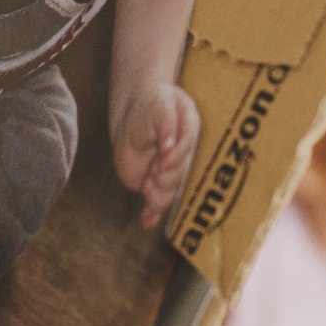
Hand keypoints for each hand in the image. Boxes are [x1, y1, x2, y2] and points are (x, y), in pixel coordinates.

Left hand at [112, 81, 199, 230]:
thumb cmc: (152, 103)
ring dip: (157, 196)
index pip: (187, 153)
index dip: (175, 159)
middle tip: (153, 167)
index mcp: (191, 136)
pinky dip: (151, 214)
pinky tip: (147, 222)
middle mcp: (182, 158)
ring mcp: (168, 172)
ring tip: (147, 183)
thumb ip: (167, 125)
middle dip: (165, 177)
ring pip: (168, 195)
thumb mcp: (161, 106)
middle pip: (180, 178)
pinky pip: (155, 204)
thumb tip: (169, 148)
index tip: (162, 157)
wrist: (135, 109)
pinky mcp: (153, 182)